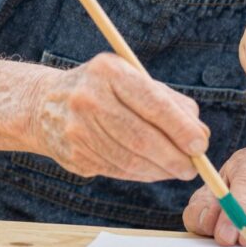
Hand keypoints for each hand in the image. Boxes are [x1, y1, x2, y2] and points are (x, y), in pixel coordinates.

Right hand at [25, 53, 208, 181]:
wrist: (44, 104)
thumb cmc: (104, 89)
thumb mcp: (132, 79)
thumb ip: (170, 101)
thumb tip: (200, 134)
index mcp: (109, 72)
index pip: (152, 103)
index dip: (180, 127)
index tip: (201, 144)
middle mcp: (88, 98)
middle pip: (141, 137)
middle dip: (174, 156)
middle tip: (194, 167)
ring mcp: (77, 129)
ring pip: (130, 159)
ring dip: (161, 170)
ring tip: (178, 170)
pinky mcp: (73, 155)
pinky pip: (117, 170)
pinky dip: (142, 174)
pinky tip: (154, 171)